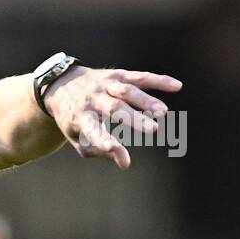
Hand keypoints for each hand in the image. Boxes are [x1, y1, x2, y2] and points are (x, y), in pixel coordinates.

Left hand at [43, 67, 181, 169]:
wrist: (62, 85)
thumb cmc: (74, 119)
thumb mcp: (78, 138)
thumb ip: (100, 150)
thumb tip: (125, 163)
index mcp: (80, 117)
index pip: (92, 130)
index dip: (102, 139)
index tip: (112, 149)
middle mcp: (92, 99)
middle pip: (115, 109)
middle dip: (135, 119)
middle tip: (154, 131)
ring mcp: (105, 85)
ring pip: (127, 91)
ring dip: (147, 101)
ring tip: (163, 112)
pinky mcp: (117, 75)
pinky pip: (139, 77)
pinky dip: (158, 81)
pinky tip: (176, 86)